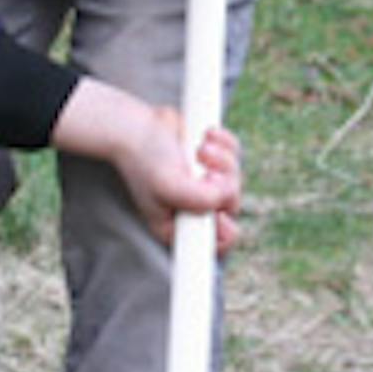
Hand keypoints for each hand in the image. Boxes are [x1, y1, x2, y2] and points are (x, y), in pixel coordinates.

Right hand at [52, 79, 244, 253]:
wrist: (136, 126)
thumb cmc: (144, 160)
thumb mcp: (168, 186)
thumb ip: (199, 199)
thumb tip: (227, 194)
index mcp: (180, 227)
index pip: (215, 245)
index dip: (225, 230)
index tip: (219, 213)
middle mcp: (194, 209)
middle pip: (231, 205)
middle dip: (223, 183)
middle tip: (204, 169)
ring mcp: (205, 185)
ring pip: (236, 177)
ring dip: (223, 159)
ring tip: (201, 149)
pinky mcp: (212, 161)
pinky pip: (236, 154)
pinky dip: (226, 143)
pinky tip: (208, 136)